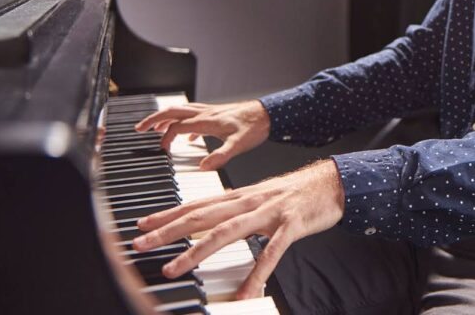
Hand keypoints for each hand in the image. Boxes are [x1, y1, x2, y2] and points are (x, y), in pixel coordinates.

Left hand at [132, 159, 344, 299]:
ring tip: (174, 268)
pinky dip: (256, 274)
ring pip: (227, 232)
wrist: (334, 181)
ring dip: (196, 250)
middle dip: (169, 230)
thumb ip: (237, 211)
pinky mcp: (291, 225)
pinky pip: (270, 253)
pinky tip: (245, 293)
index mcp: (241, 196)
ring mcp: (269, 213)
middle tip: (140, 243)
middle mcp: (250, 201)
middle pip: (202, 215)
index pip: (198, 204)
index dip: (168, 213)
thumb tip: (214, 226)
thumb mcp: (262, 198)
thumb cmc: (297, 192)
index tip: (142, 224)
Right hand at [134, 99, 270, 170]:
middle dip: (153, 119)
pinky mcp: (217, 114)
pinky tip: (188, 135)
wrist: (270, 113)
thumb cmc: (255, 127)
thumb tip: (203, 167)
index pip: (177, 126)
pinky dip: (184, 122)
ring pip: (182, 110)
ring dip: (166, 118)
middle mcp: (206, 113)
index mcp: (207, 121)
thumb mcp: (238, 144)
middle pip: (173, 111)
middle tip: (139, 128)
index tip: (162, 150)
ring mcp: (211, 112)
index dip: (166, 137)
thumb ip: (220, 156)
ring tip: (155, 128)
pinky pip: (194, 115)